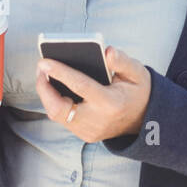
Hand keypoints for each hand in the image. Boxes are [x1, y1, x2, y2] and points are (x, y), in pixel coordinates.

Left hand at [36, 46, 151, 143]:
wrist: (145, 118)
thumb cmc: (138, 92)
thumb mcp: (138, 72)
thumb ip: (123, 61)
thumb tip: (107, 52)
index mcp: (111, 103)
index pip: (80, 86)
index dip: (60, 73)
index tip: (44, 62)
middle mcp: (98, 120)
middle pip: (60, 108)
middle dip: (44, 89)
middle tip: (41, 69)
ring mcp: (90, 131)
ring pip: (57, 115)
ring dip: (47, 95)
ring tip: (44, 75)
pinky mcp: (85, 135)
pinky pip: (63, 119)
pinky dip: (55, 103)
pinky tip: (52, 88)